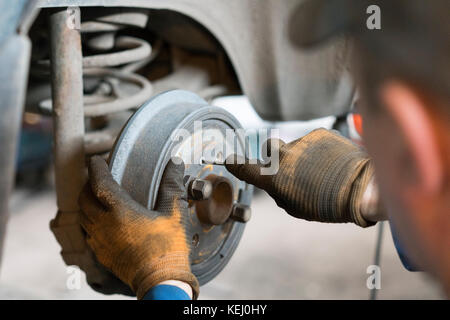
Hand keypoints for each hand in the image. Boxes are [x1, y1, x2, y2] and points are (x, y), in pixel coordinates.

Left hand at [79, 156, 198, 298]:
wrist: (161, 281)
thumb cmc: (168, 248)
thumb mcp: (173, 214)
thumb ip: (171, 186)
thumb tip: (175, 163)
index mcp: (121, 212)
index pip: (99, 183)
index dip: (96, 168)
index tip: (97, 160)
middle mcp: (104, 225)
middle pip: (84, 199)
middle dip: (88, 185)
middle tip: (98, 177)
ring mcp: (100, 242)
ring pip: (83, 216)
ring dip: (87, 203)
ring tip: (97, 197)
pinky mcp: (102, 255)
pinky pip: (88, 234)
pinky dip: (90, 222)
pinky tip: (102, 222)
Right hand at [226, 128, 377, 226]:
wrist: (360, 186)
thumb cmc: (327, 204)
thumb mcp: (296, 207)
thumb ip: (279, 192)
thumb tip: (277, 183)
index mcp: (273, 177)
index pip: (245, 168)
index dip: (236, 165)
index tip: (229, 160)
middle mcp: (282, 155)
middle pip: (269, 148)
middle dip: (274, 156)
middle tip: (290, 168)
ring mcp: (300, 141)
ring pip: (294, 145)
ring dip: (302, 155)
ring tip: (322, 170)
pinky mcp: (319, 133)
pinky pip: (312, 141)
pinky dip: (318, 150)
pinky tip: (332, 162)